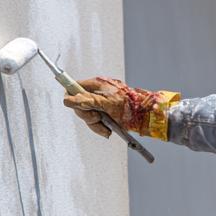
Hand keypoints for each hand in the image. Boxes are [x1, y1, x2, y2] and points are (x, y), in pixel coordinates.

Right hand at [62, 77, 179, 139]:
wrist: (146, 115)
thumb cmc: (129, 106)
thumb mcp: (106, 103)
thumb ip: (87, 101)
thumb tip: (68, 99)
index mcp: (95, 85)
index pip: (73, 87)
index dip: (72, 98)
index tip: (80, 108)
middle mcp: (96, 93)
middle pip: (78, 105)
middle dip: (87, 115)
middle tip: (98, 118)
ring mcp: (100, 104)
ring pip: (87, 116)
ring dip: (95, 125)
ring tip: (106, 128)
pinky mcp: (105, 114)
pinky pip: (96, 122)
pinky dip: (100, 128)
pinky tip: (108, 130)